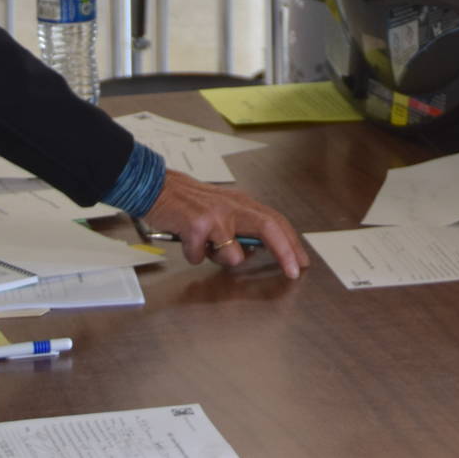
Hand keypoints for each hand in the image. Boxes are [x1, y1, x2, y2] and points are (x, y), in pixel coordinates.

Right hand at [139, 170, 310, 278]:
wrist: (157, 188)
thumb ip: (239, 227)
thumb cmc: (189, 203)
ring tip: (205, 247)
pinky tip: (185, 242)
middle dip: (285, 252)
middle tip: (293, 272)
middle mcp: (233, 206)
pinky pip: (200, 256)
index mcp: (242, 203)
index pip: (275, 221)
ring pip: (234, 254)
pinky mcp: (196, 225)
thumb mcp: (222, 210)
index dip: (291, 241)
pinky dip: (193, 256)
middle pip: (268, 227)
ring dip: (221, 260)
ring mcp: (215, 215)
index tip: (301, 261)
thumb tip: (253, 252)